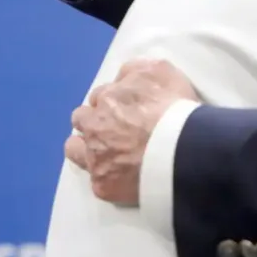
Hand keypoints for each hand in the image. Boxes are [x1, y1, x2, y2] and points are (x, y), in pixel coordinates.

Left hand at [64, 59, 199, 204]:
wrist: (181, 150)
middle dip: (93, 121)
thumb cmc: (172, 107)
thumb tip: (122, 78)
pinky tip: (123, 176)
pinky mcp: (103, 186)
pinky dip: (108, 176)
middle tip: (115, 128)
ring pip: (74, 150)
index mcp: (106, 98)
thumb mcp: (159, 70)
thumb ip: (134, 70)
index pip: (99, 95)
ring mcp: (95, 158)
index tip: (125, 108)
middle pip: (81, 119)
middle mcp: (93, 126)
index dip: (112, 101)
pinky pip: (97, 180)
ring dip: (84, 147)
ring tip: (105, 153)